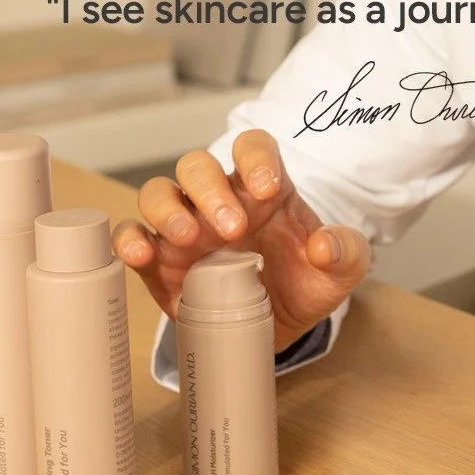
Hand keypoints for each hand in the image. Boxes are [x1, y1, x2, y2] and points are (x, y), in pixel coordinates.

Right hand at [112, 130, 370, 351]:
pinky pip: (131, 237)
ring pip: (157, 193)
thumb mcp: (343, 270)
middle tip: (233, 228)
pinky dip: (128, 241)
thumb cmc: (307, 282)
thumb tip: (324, 246)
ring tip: (188, 240)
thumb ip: (347, 252)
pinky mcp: (160, 263)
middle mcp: (218, 199)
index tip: (269, 189)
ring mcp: (185, 228)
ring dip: (168, 210)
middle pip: (197, 165)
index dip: (256, 158)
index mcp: (263, 187)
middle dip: (210, 190)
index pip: (253, 148)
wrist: (281, 326)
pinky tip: (140, 255)